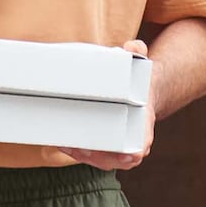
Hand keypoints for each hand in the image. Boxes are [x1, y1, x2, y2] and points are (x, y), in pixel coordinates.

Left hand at [59, 39, 154, 170]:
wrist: (142, 94)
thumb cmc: (139, 81)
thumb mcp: (141, 64)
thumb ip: (137, 52)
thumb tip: (131, 47)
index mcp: (144, 127)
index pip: (140, 147)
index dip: (132, 154)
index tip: (124, 156)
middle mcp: (131, 143)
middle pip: (112, 158)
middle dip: (94, 155)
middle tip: (77, 146)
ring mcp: (117, 149)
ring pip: (98, 159)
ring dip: (80, 154)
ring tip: (63, 143)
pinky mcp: (104, 147)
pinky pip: (90, 155)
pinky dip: (76, 151)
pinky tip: (62, 142)